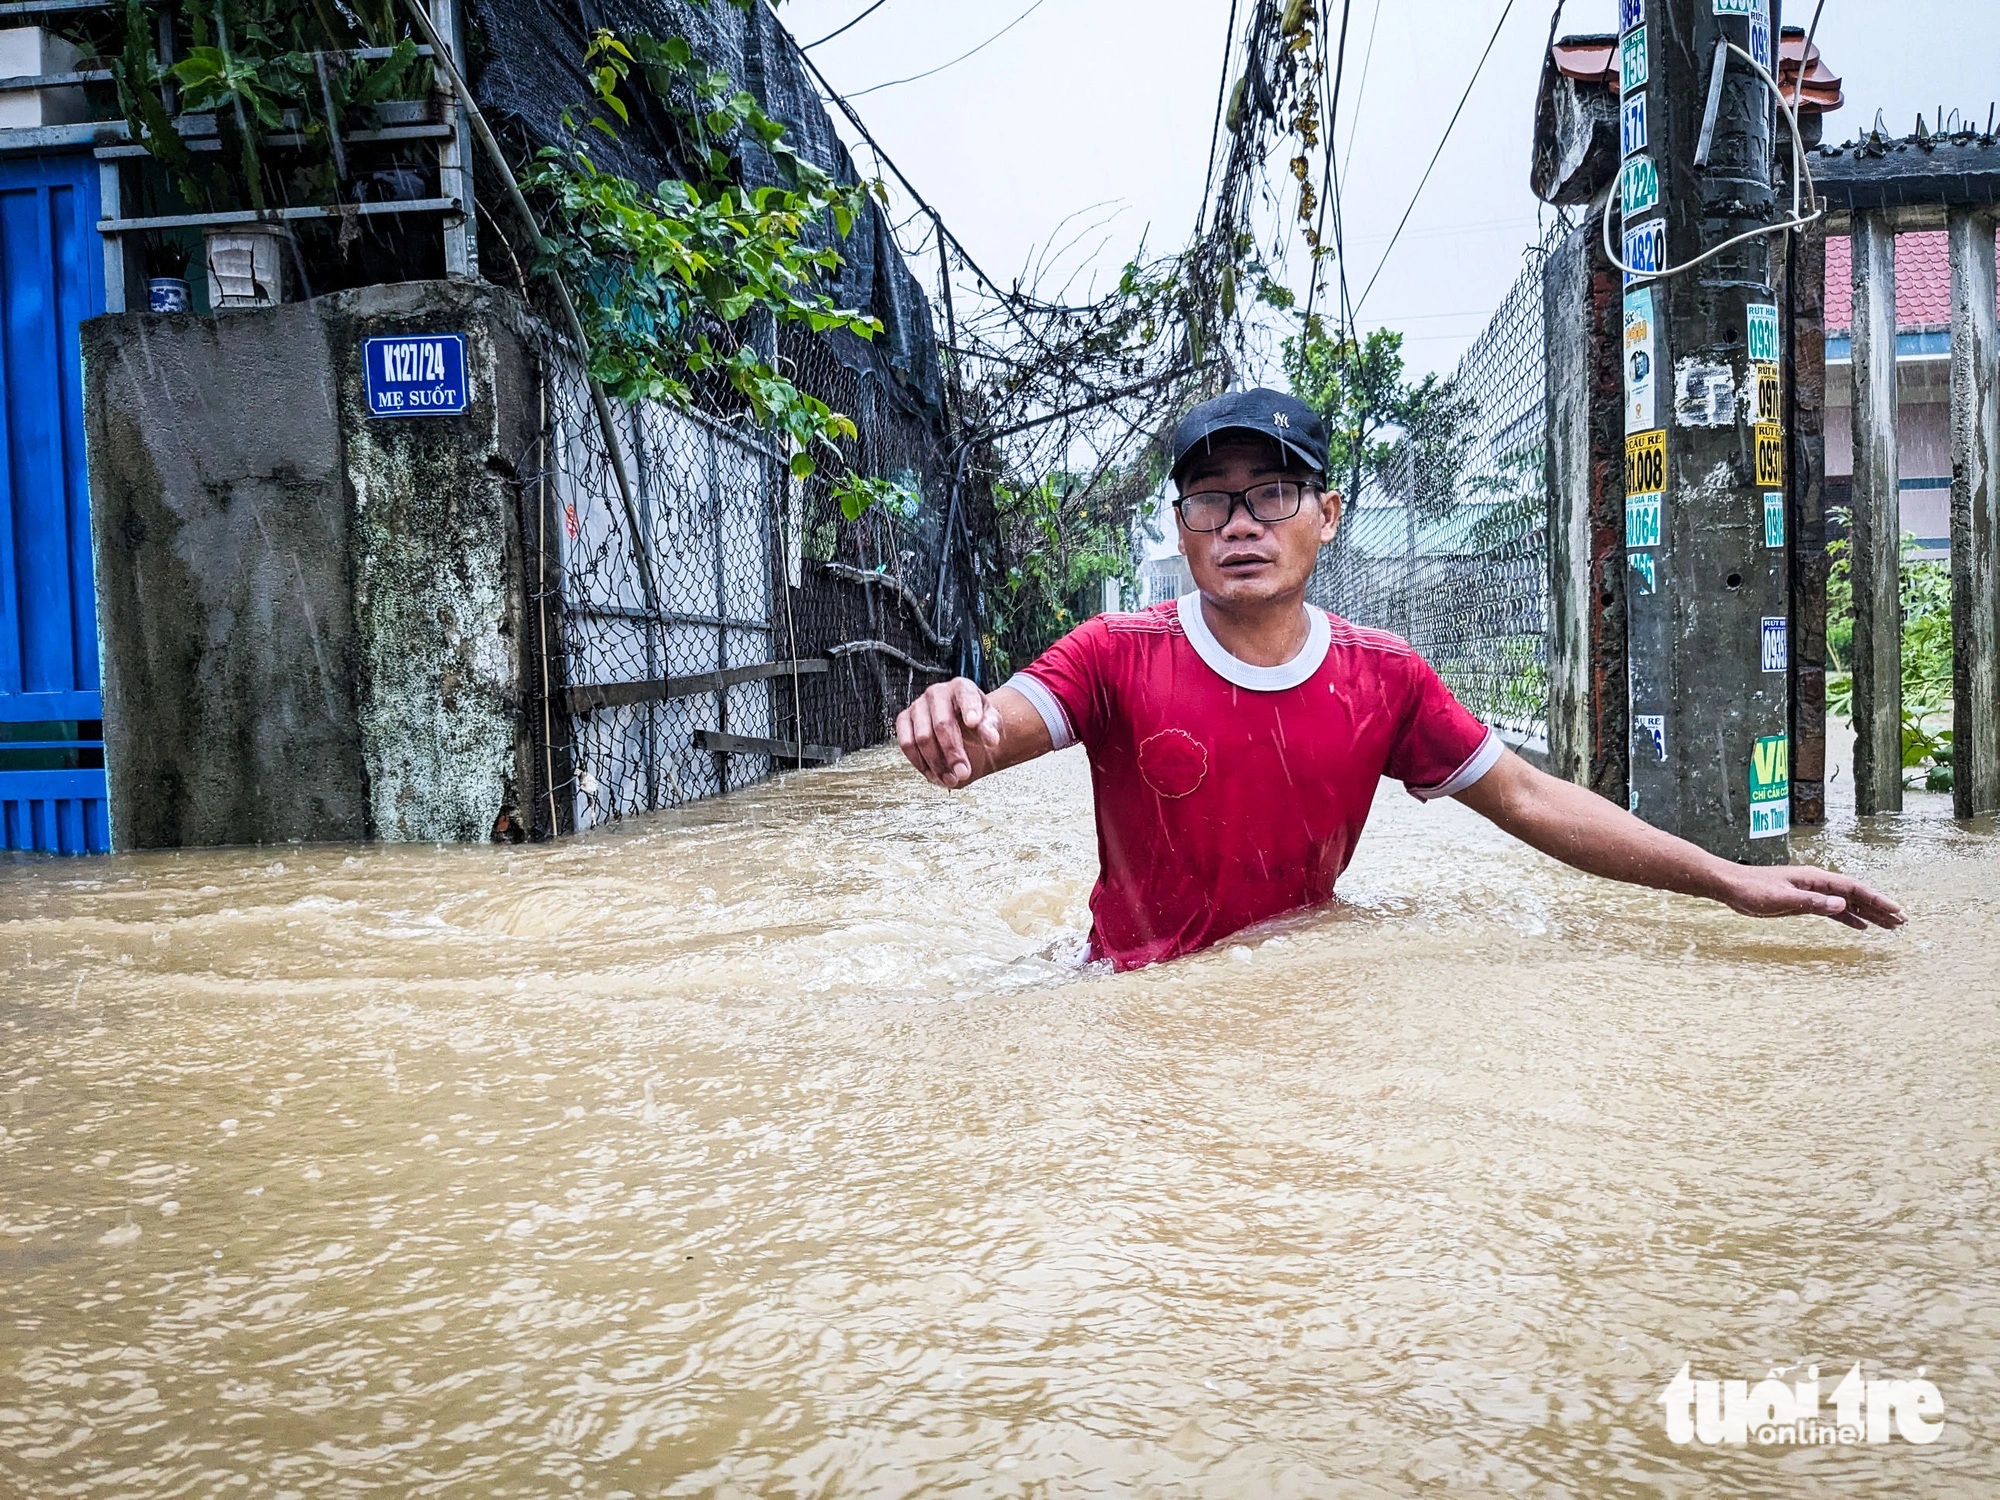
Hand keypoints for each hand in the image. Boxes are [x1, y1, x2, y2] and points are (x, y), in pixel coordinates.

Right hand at [897, 677, 1001, 788]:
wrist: (959, 722)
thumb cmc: (976, 720)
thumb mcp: (990, 721)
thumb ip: (991, 727)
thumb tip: (992, 739)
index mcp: (961, 687)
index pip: (965, 696)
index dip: (969, 709)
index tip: (973, 722)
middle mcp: (936, 692)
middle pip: (942, 724)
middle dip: (953, 753)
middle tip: (964, 773)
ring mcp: (918, 705)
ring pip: (922, 737)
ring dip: (937, 763)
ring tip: (951, 779)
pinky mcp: (904, 720)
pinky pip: (906, 743)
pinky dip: (920, 763)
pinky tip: (934, 775)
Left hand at [1714, 864, 1905, 930]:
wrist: (1730, 886)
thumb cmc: (1752, 890)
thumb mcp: (1781, 898)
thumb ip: (1811, 902)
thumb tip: (1842, 905)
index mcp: (1816, 879)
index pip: (1854, 889)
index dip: (1877, 900)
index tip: (1897, 911)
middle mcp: (1818, 884)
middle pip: (1856, 895)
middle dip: (1880, 908)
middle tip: (1903, 922)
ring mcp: (1812, 893)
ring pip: (1847, 904)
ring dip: (1869, 914)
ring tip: (1891, 926)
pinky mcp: (1803, 902)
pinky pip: (1833, 911)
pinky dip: (1849, 919)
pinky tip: (1862, 927)